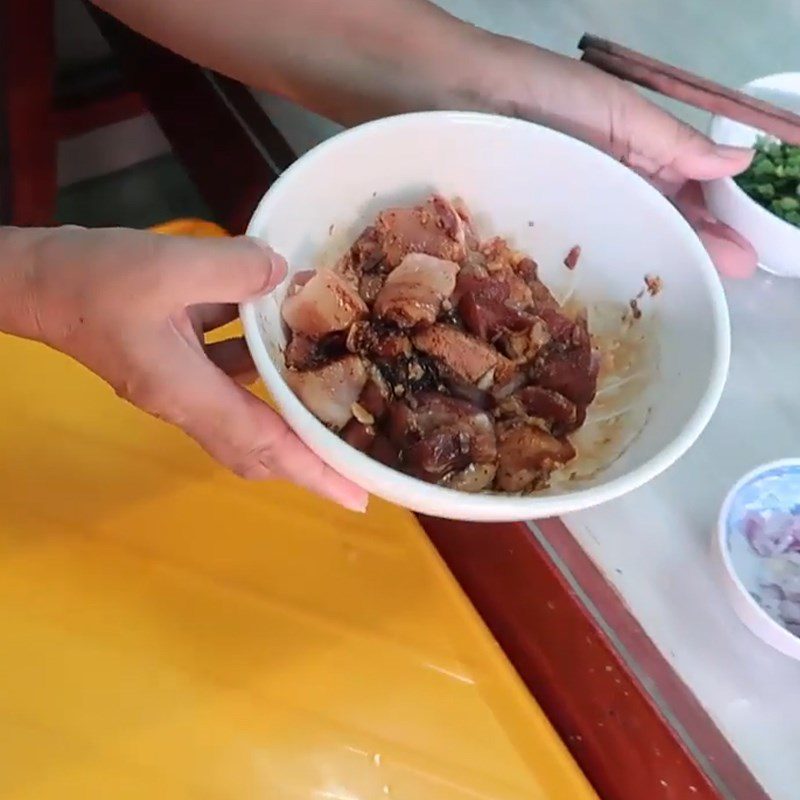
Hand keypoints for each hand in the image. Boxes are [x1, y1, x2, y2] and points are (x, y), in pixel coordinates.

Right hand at [24, 226, 367, 510]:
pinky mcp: (172, 364)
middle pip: (257, 448)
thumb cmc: (93, 281)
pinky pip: (226, 377)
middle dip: (306, 457)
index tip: (357, 496)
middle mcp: (187, 402)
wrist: (37, 282)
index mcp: (188, 394)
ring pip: (244, 416)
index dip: (315, 470)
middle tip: (351, 454)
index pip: (265, 443)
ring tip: (330, 396)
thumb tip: (282, 273)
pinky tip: (276, 330)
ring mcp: (178, 387)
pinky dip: (257, 366)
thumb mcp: (168, 265)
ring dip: (285, 411)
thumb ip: (233, 269)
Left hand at [493, 43, 756, 277]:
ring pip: (615, 241)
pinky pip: (567, 254)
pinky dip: (591, 273)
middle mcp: (604, 182)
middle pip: (654, 219)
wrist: (456, 90)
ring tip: (682, 295)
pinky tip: (611, 297)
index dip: (712, 219)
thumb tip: (740, 162)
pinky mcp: (532, 225)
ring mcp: (568, 207)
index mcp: (632, 151)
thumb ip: (670, 140)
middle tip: (724, 279)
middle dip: (691, 248)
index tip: (739, 251)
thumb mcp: (614, 109)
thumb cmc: (540, 91)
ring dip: (647, 266)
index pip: (682, 189)